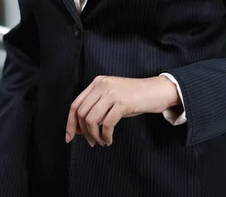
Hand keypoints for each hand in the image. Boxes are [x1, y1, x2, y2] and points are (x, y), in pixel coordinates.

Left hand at [65, 75, 180, 146]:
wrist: (156, 90)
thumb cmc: (134, 96)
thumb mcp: (112, 97)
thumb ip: (96, 107)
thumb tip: (79, 128)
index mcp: (97, 82)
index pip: (76, 104)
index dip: (70, 123)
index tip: (70, 137)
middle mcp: (102, 85)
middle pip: (82, 113)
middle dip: (83, 132)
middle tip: (91, 142)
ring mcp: (112, 92)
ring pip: (92, 119)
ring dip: (94, 136)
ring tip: (101, 141)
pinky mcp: (122, 102)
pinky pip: (107, 124)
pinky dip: (106, 136)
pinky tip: (109, 139)